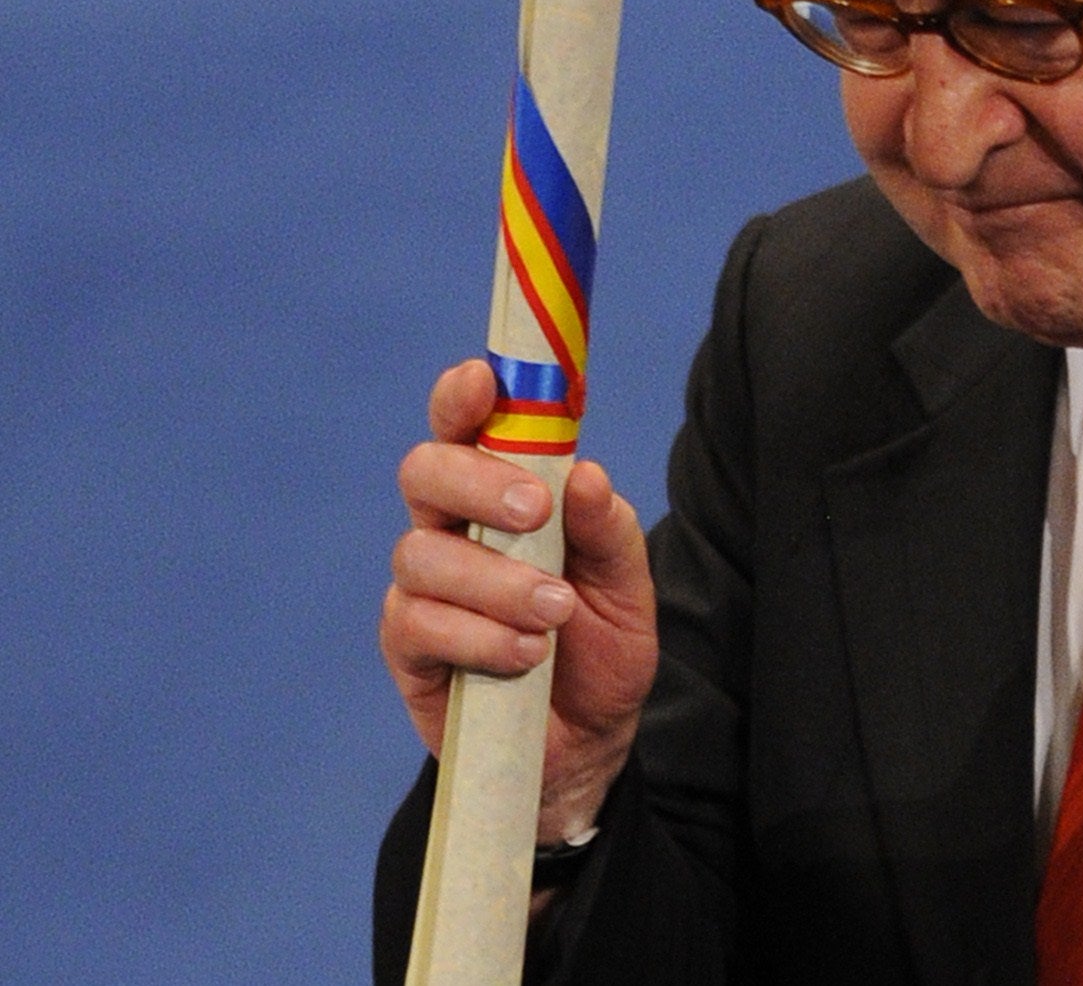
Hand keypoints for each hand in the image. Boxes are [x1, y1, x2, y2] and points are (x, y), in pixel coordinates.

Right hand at [380, 359, 659, 842]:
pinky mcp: (409, 649)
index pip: (468, 427)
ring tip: (553, 613)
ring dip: (494, 580)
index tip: (486, 381)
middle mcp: (454, 529)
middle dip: (476, 482)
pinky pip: (418, 624)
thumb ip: (609, 529)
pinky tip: (524, 654)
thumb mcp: (628, 587)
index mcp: (505, 495)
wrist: (589, 745)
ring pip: (422, 553)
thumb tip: (586, 475)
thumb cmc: (602, 646)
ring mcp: (424, 588)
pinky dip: (477, 635)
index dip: (465, 397)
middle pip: (425, 472)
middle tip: (534, 513)